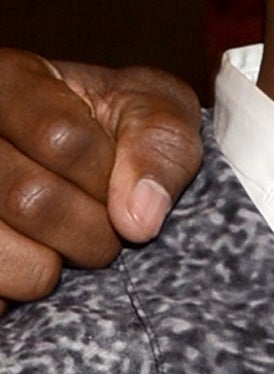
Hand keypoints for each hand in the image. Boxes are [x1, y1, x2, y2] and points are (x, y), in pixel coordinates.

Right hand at [0, 52, 201, 316]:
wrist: (84, 154)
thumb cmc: (116, 124)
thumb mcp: (153, 109)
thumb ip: (159, 145)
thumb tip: (140, 220)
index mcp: (9, 81)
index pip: (62, 138)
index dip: (107, 176)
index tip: (121, 186)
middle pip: (29, 199)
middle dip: (91, 231)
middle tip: (105, 230)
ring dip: (48, 268)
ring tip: (61, 247)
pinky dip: (14, 292)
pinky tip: (28, 263)